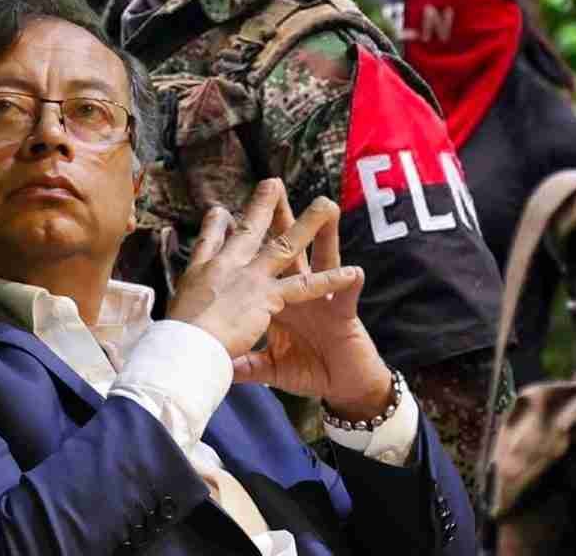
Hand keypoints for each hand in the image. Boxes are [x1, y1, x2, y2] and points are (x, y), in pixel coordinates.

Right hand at [166, 178, 359, 364]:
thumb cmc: (178, 332)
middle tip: (274, 183)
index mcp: (204, 271)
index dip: (217, 224)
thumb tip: (188, 288)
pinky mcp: (268, 297)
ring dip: (307, 224)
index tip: (221, 210)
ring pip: (285, 246)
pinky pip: (306, 287)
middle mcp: (228, 266)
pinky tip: (352, 272)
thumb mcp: (178, 307)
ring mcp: (250, 278)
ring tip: (327, 204)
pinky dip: (330, 280)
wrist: (187, 344)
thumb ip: (190, 297)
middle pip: (249, 231)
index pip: (211, 241)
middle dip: (262, 206)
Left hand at [227, 190, 391, 420]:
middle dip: (280, 222)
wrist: (343, 386)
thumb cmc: (308, 371)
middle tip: (272, 190)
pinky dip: (349, 284)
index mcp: (276, 301)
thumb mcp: (269, 367)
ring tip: (327, 210)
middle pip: (286, 252)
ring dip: (326, 236)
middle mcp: (298, 294)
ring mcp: (322, 301)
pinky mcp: (343, 316)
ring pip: (323, 261)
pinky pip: (346, 297)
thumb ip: (245, 362)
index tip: (225, 216)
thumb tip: (219, 363)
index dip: (244, 244)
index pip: (257, 267)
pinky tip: (355, 271)